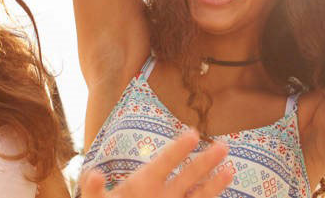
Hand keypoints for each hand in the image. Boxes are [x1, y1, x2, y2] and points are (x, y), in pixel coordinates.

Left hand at [79, 130, 232, 197]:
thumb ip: (94, 189)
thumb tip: (93, 175)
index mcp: (143, 182)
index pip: (164, 163)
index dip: (178, 149)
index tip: (192, 133)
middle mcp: (162, 192)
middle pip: (187, 175)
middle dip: (204, 162)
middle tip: (223, 146)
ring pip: (197, 195)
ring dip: (213, 184)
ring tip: (230, 170)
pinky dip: (209, 197)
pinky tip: (223, 184)